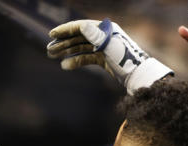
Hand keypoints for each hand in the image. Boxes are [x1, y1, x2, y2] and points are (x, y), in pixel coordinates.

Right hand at [47, 19, 172, 94]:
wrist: (138, 76)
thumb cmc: (126, 60)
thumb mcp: (110, 47)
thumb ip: (95, 36)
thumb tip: (81, 26)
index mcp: (106, 29)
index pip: (81, 26)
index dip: (66, 30)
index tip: (52, 34)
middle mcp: (104, 36)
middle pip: (79, 37)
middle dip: (63, 42)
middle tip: (49, 49)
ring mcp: (104, 48)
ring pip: (81, 47)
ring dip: (66, 52)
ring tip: (53, 56)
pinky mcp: (104, 59)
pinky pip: (86, 58)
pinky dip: (76, 61)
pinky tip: (65, 66)